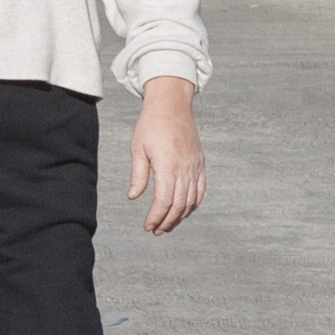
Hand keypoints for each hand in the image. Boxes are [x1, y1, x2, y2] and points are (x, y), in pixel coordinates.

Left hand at [127, 79, 205, 234]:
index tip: (148, 226)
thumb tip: (134, 196)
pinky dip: (193, 204)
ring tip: (167, 224)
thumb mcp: (138, 148)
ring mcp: (195, 166)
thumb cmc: (151, 124)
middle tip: (156, 230)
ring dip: (179, 216)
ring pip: (191, 200)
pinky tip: (184, 210)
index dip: (156, 217)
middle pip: (178, 205)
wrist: (172, 104)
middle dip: (167, 221)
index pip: (164, 201)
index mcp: (168, 165)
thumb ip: (138, 175)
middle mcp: (185, 168)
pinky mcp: (200, 163)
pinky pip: (200, 190)